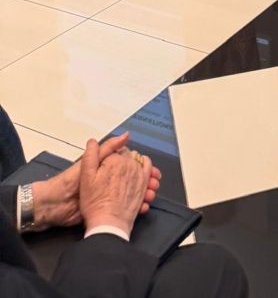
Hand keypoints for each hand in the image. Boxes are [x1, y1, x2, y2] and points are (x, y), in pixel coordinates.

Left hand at [30, 132, 159, 230]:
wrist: (55, 207)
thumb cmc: (69, 182)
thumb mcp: (90, 162)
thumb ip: (107, 148)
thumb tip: (125, 134)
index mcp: (105, 168)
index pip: (129, 164)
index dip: (143, 167)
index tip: (153, 172)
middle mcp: (108, 180)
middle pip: (133, 179)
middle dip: (146, 182)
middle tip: (155, 185)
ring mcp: (107, 195)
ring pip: (131, 193)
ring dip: (143, 194)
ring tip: (150, 196)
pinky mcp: (104, 208)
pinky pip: (123, 208)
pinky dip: (134, 207)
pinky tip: (141, 208)